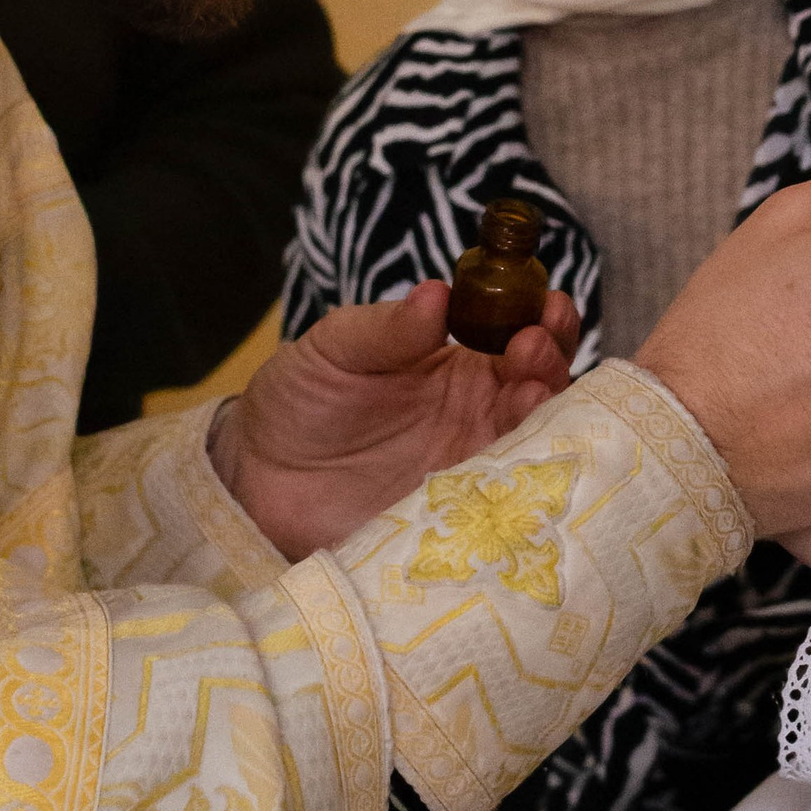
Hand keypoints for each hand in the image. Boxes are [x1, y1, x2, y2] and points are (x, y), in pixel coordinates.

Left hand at [211, 282, 581, 559]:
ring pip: (536, 442)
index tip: (547, 304)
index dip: (544, 318)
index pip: (522, 333)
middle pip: (545, 388)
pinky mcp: (458, 517)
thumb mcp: (335, 348)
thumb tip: (437, 293)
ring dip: (545, 414)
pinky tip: (519, 459)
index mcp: (461, 364)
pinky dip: (522, 480)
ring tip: (531, 391)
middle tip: (534, 347)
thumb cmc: (300, 399)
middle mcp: (481, 414)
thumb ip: (386, 329)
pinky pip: (504, 501)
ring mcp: (474, 467)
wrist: (257, 478)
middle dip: (552, 361)